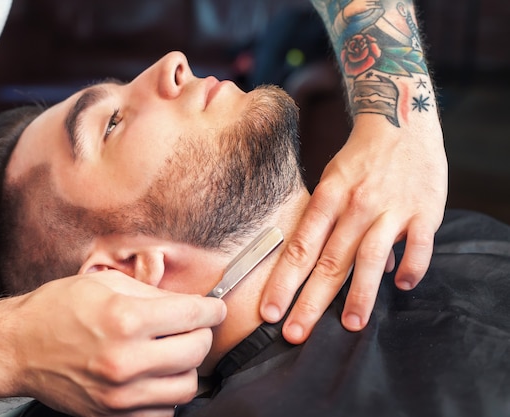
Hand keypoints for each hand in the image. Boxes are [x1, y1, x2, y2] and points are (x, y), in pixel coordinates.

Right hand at [0, 271, 225, 416]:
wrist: (18, 347)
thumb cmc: (58, 309)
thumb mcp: (106, 284)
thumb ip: (153, 294)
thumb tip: (189, 305)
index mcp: (126, 319)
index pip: (193, 316)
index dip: (211, 309)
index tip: (215, 308)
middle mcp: (125, 360)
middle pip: (196, 352)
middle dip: (202, 335)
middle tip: (194, 327)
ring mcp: (119, 395)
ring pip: (186, 388)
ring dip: (187, 368)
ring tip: (174, 353)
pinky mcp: (111, 415)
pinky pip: (163, 413)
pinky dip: (167, 395)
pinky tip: (156, 377)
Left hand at [260, 113, 446, 342]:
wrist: (400, 118)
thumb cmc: (360, 157)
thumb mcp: (334, 180)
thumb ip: (328, 222)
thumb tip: (330, 261)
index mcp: (328, 197)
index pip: (300, 248)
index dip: (283, 282)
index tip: (270, 311)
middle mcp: (355, 205)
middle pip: (329, 261)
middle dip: (310, 301)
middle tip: (296, 334)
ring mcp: (390, 208)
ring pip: (370, 257)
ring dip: (360, 294)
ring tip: (350, 325)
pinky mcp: (424, 210)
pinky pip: (418, 245)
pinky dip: (411, 266)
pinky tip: (402, 285)